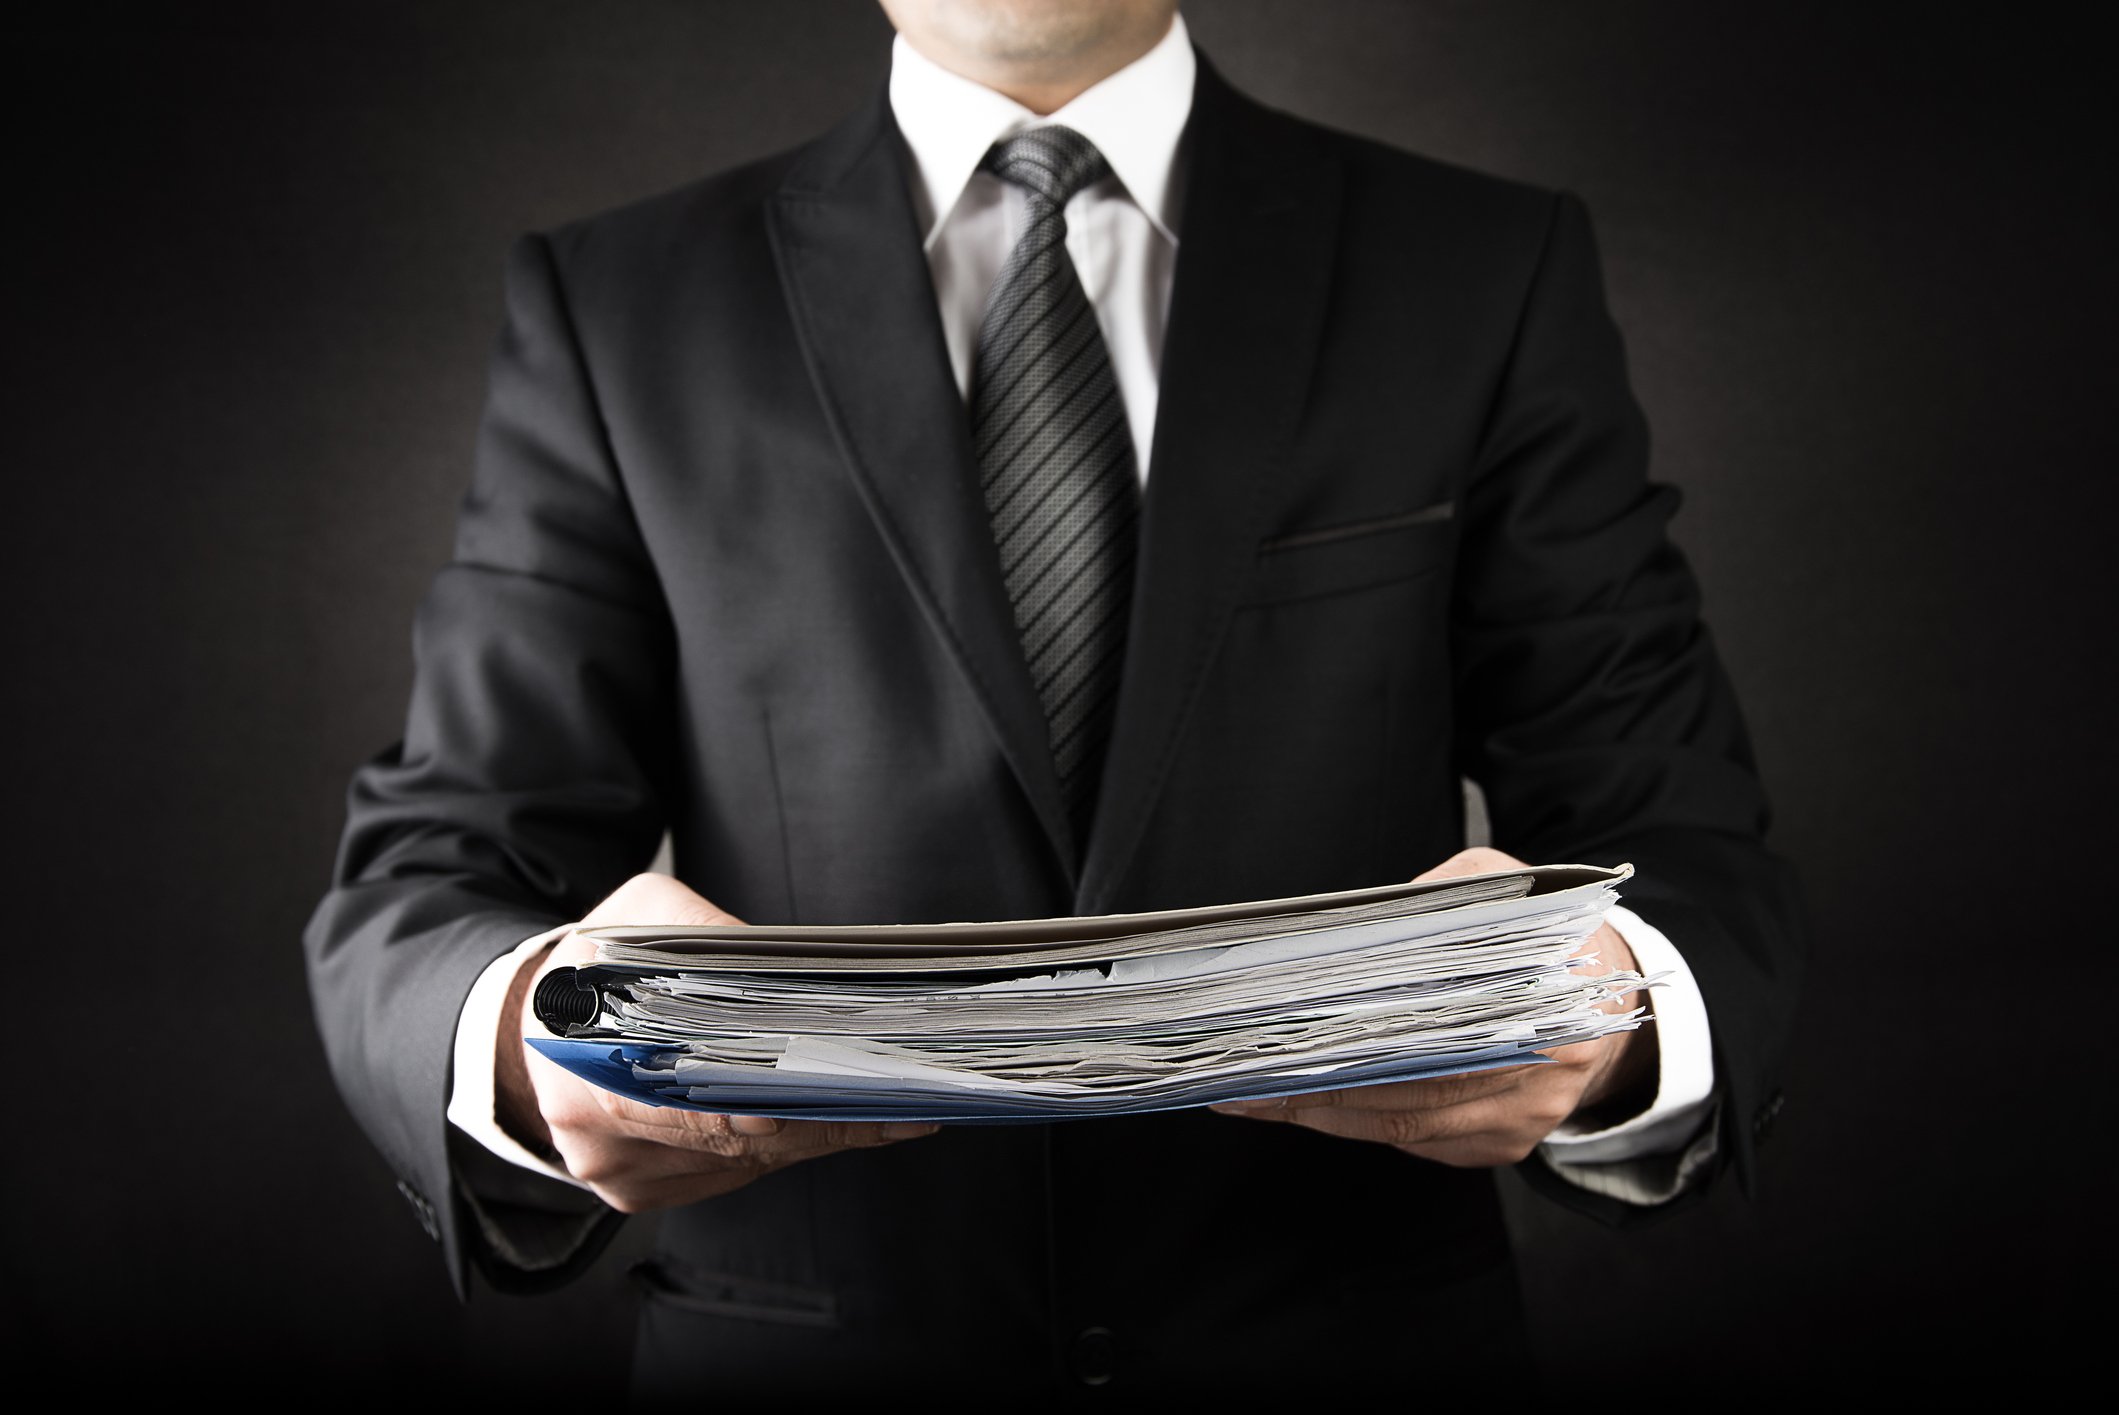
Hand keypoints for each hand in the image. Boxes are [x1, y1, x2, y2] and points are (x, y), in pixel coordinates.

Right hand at [494, 872, 939, 1212]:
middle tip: (904, 1096)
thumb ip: (702, 930)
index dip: (782, 1100)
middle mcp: (601, 1139)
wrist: (519, 1029)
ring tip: (894, 1102)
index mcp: (586, 1070)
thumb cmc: (587, 967)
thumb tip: (778, 964)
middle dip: (825, 1116)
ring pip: (744, 1164)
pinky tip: (835, 1117)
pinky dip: (785, 1146)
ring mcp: (620, 1177)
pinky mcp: (641, 1194)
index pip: (701, 1103)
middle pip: (738, 1140)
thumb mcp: (638, 916)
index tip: (852, 1086)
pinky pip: (730, 1174)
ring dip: (817, 1133)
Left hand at [1208, 846, 1656, 1165]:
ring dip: (1323, 1114)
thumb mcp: (1515, 886)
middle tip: (1238, 1077)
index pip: (1424, 1029)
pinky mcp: (1505, 1146)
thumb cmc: (1554, 938)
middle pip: (1404, 1094)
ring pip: (1404, 1129)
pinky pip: (1421, 1144)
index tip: (1278, 1033)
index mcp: (1541, 1002)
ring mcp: (1522, 1121)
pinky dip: (1362, 1123)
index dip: (1346, 1038)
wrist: (1616, 1006)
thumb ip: (1454, 889)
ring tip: (1251, 1093)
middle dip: (1312, 1089)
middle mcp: (1536, 1074)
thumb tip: (1377, 918)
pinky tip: (1310, 1103)